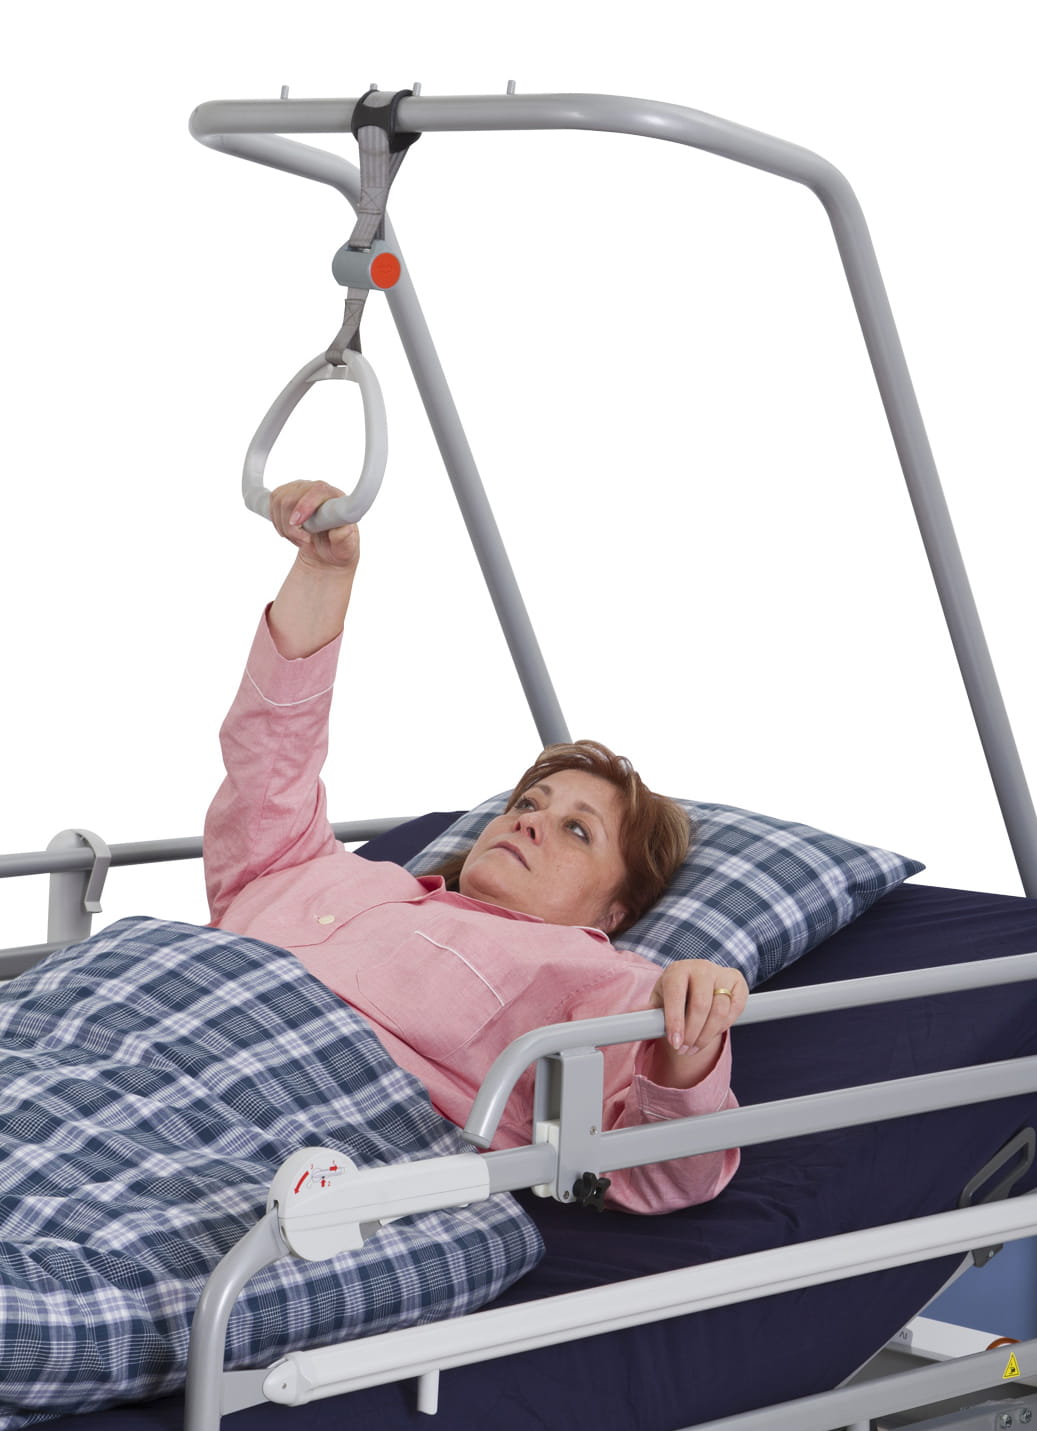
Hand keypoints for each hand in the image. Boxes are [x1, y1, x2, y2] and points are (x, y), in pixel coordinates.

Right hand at [268, 481, 359, 573]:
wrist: (327, 550)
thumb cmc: (339, 547)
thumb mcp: (347, 549)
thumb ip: (345, 539)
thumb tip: (343, 529)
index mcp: (335, 497)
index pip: (317, 491)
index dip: (304, 505)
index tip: (297, 523)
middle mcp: (317, 489)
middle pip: (291, 497)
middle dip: (291, 525)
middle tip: (303, 541)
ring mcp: (300, 490)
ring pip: (278, 501)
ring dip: (284, 527)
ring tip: (299, 539)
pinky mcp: (286, 495)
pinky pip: (272, 504)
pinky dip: (277, 523)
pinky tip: (290, 532)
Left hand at [645, 961, 747, 1088]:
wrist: (697, 981)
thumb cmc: (674, 993)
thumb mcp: (659, 999)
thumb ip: (647, 1011)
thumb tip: (631, 1022)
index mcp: (677, 970)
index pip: (676, 995)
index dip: (675, 1021)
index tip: (675, 1043)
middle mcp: (701, 967)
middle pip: (700, 1005)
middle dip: (692, 1033)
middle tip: (684, 1050)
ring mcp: (721, 972)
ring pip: (720, 1010)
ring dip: (708, 1035)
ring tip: (695, 1047)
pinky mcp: (738, 982)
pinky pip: (735, 1008)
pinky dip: (725, 1025)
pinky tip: (712, 1033)